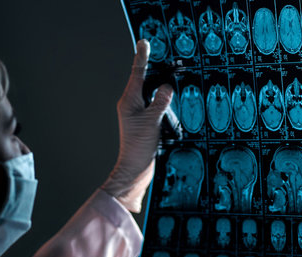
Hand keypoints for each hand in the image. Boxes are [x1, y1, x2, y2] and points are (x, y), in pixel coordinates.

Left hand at [101, 39, 172, 212]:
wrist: (135, 168)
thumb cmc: (138, 147)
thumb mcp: (152, 121)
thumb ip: (161, 102)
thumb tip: (167, 88)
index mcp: (128, 101)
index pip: (137, 74)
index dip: (142, 57)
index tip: (145, 43)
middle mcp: (131, 105)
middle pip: (146, 83)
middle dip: (158, 76)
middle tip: (172, 66)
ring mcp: (138, 114)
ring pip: (153, 96)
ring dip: (162, 94)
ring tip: (171, 92)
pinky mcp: (145, 123)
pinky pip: (156, 108)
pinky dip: (164, 107)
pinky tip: (170, 109)